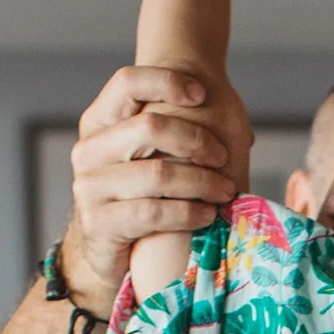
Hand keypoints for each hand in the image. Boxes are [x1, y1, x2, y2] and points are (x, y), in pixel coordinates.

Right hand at [59, 66, 244, 312]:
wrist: (106, 252)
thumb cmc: (140, 197)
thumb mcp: (150, 159)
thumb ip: (179, 138)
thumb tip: (244, 135)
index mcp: (99, 122)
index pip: (127, 82)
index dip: (166, 81)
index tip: (202, 94)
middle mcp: (89, 149)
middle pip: (149, 126)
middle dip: (197, 139)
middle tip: (224, 156)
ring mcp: (90, 186)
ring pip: (157, 173)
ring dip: (201, 181)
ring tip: (226, 191)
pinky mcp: (100, 222)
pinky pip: (152, 213)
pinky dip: (188, 213)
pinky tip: (208, 215)